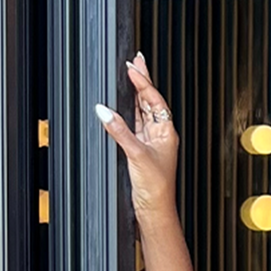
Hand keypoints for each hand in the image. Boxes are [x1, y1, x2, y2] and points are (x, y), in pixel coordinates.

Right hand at [95, 52, 178, 212]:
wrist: (154, 210)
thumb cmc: (156, 188)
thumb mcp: (136, 154)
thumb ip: (120, 131)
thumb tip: (104, 110)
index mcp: (166, 132)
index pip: (154, 99)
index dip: (143, 82)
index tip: (132, 66)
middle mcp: (160, 135)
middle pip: (149, 101)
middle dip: (142, 80)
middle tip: (135, 60)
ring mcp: (150, 142)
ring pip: (141, 111)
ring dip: (135, 93)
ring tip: (130, 73)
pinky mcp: (140, 150)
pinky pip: (134, 124)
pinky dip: (128, 111)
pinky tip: (122, 103)